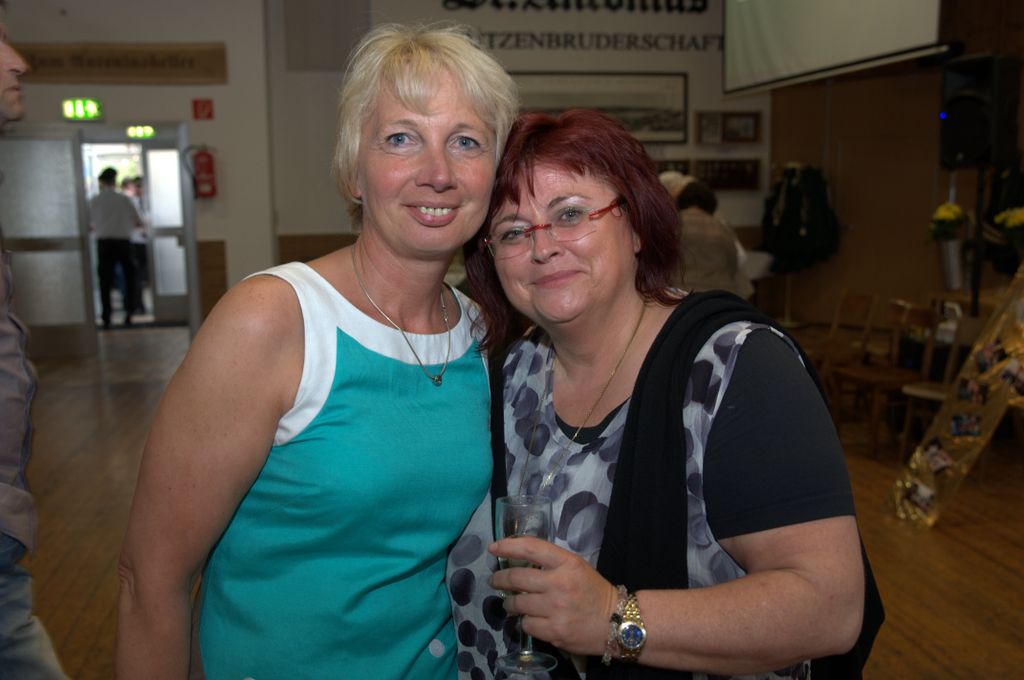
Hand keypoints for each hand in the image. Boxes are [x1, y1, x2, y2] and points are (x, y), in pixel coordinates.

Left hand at [489, 536, 618, 656]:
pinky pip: (526, 624)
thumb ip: (551, 563)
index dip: (507, 546)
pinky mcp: (554, 631)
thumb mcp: (576, 567)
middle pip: (516, 578)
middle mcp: (560, 584)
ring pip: (517, 604)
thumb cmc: (593, 591)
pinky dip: (526, 621)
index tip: (493, 548)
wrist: (617, 623)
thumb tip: (517, 561)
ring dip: (510, 603)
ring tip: (512, 603)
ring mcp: (556, 609)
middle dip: (500, 579)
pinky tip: (532, 619)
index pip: (530, 548)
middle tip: (495, 581)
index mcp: (567, 563)